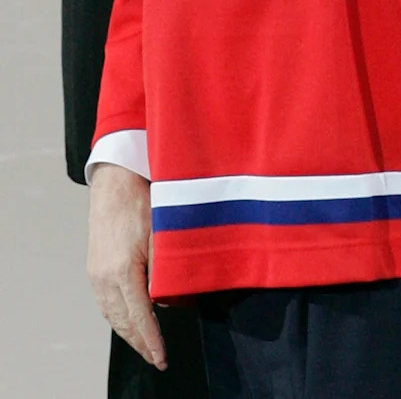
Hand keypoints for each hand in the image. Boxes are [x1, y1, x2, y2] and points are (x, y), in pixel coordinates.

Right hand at [88, 164, 165, 369]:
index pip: (140, 317)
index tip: (161, 358)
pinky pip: (106, 303)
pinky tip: (130, 321)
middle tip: (157, 359)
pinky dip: (118, 318)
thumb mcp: (162, 233)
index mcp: (123, 270)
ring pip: (112, 315)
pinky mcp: (94, 267)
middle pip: (123, 322)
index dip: (152, 341)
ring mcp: (96, 274)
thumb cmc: (143, 200)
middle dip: (140, 343)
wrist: (115, 180)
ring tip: (146, 346)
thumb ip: (165, 270)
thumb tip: (168, 301)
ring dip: (129, 333)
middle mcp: (105, 277)